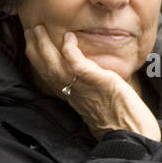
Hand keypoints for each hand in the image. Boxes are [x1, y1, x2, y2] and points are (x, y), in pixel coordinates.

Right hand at [25, 25, 161, 141]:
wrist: (131, 134)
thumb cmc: (120, 119)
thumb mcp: (98, 100)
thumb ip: (90, 87)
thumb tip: (91, 71)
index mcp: (71, 96)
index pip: (46, 75)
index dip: (36, 57)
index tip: (32, 40)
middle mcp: (71, 93)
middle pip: (44, 68)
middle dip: (34, 47)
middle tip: (31, 29)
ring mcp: (82, 88)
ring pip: (54, 65)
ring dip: (44, 45)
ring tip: (39, 28)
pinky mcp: (97, 81)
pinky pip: (76, 64)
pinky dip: (69, 50)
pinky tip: (69, 37)